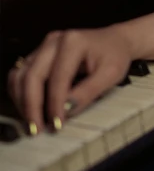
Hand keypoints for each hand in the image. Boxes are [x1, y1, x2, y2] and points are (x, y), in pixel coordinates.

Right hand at [7, 26, 133, 132]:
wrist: (115, 41)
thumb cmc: (115, 56)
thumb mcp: (111, 74)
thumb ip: (88, 92)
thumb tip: (66, 110)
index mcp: (73, 42)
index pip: (57, 78)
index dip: (54, 104)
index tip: (56, 124)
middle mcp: (54, 41)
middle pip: (32, 75)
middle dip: (32, 105)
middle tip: (37, 129)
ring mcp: (44, 46)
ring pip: (20, 75)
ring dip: (22, 100)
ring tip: (32, 121)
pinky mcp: (39, 54)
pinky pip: (21, 74)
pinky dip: (21, 92)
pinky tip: (28, 108)